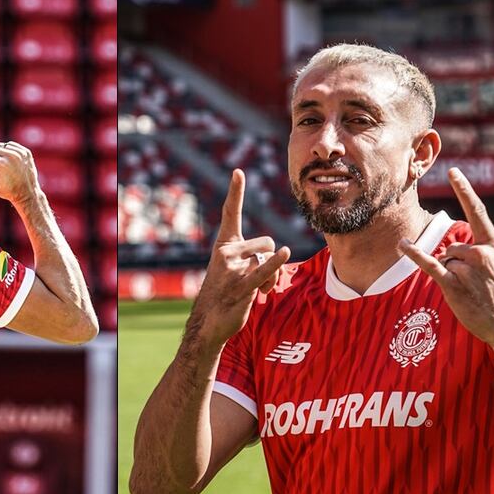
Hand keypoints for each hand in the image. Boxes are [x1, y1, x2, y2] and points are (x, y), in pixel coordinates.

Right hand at [0, 141, 41, 205]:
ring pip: (1, 145)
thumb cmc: (8, 191)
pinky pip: (11, 144)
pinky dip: (10, 152)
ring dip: (1, 154)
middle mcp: (11, 156)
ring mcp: (20, 153)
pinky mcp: (26, 151)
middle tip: (2, 170)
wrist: (28, 192)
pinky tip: (14, 163)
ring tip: (8, 167)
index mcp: (1, 165)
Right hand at [191, 170, 289, 348]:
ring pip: (268, 260)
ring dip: (272, 276)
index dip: (235, 192)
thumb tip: (277, 257)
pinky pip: (264, 270)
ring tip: (259, 291)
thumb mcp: (236, 269)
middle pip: (265, 243)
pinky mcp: (242, 285)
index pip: (230, 213)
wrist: (209, 321)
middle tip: (258, 280)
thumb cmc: (226, 293)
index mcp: (223, 244)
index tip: (238, 172)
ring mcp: (233, 269)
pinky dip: (275, 263)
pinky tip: (284, 253)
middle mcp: (226, 252)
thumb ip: (254, 257)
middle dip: (269, 258)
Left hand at [397, 168, 493, 360]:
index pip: (478, 211)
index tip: (453, 171)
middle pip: (452, 247)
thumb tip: (450, 250)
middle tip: (475, 285)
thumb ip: (480, 253)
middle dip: (456, 264)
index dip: (465, 190)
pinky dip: (415, 255)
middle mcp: (481, 254)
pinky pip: (430, 265)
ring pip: (445, 260)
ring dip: (451, 276)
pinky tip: (403, 245)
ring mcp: (467, 269)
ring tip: (470, 292)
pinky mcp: (453, 285)